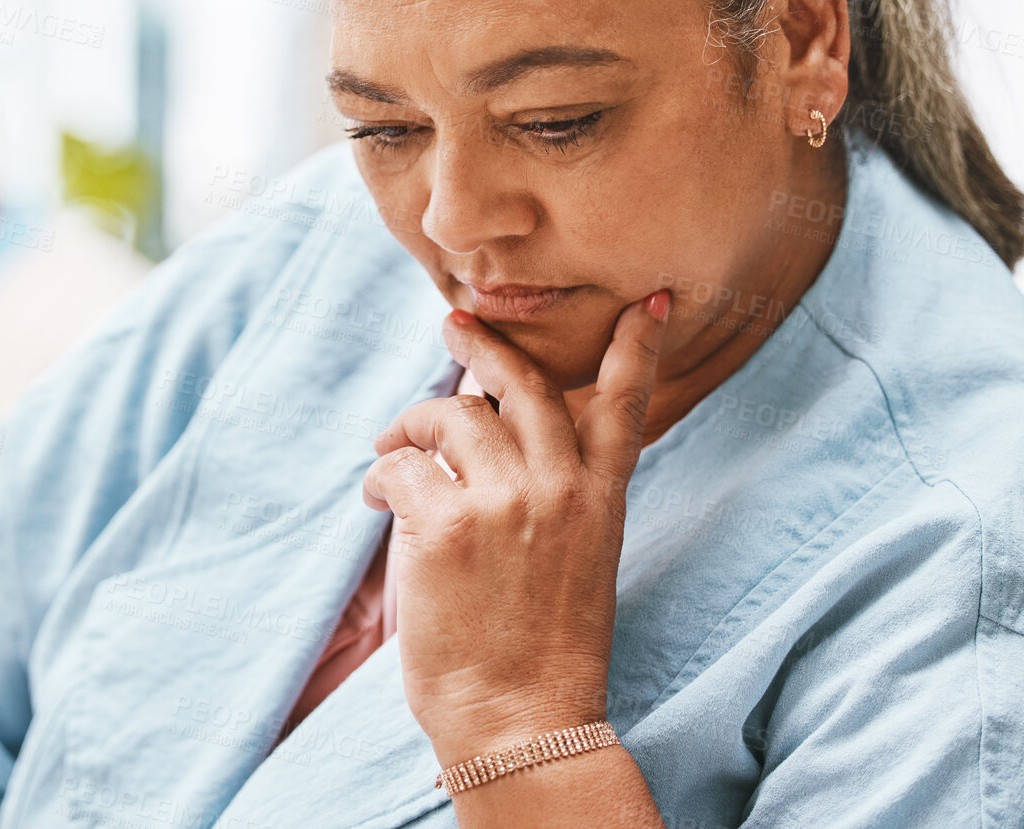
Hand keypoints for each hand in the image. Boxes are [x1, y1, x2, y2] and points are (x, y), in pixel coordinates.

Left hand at [361, 290, 669, 764]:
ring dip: (410, 426)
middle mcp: (559, 488)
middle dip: (484, 347)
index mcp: (600, 498)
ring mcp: (505, 502)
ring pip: (450, 415)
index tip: (647, 300)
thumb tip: (491, 435)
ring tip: (390, 451)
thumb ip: (552, 495)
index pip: (626, 404)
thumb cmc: (540, 652)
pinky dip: (380, 476)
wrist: (521, 722)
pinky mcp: (446, 524)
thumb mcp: (576, 561)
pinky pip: (401, 466)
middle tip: (454, 324)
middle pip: (522, 385)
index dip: (637, 347)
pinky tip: (376, 499)